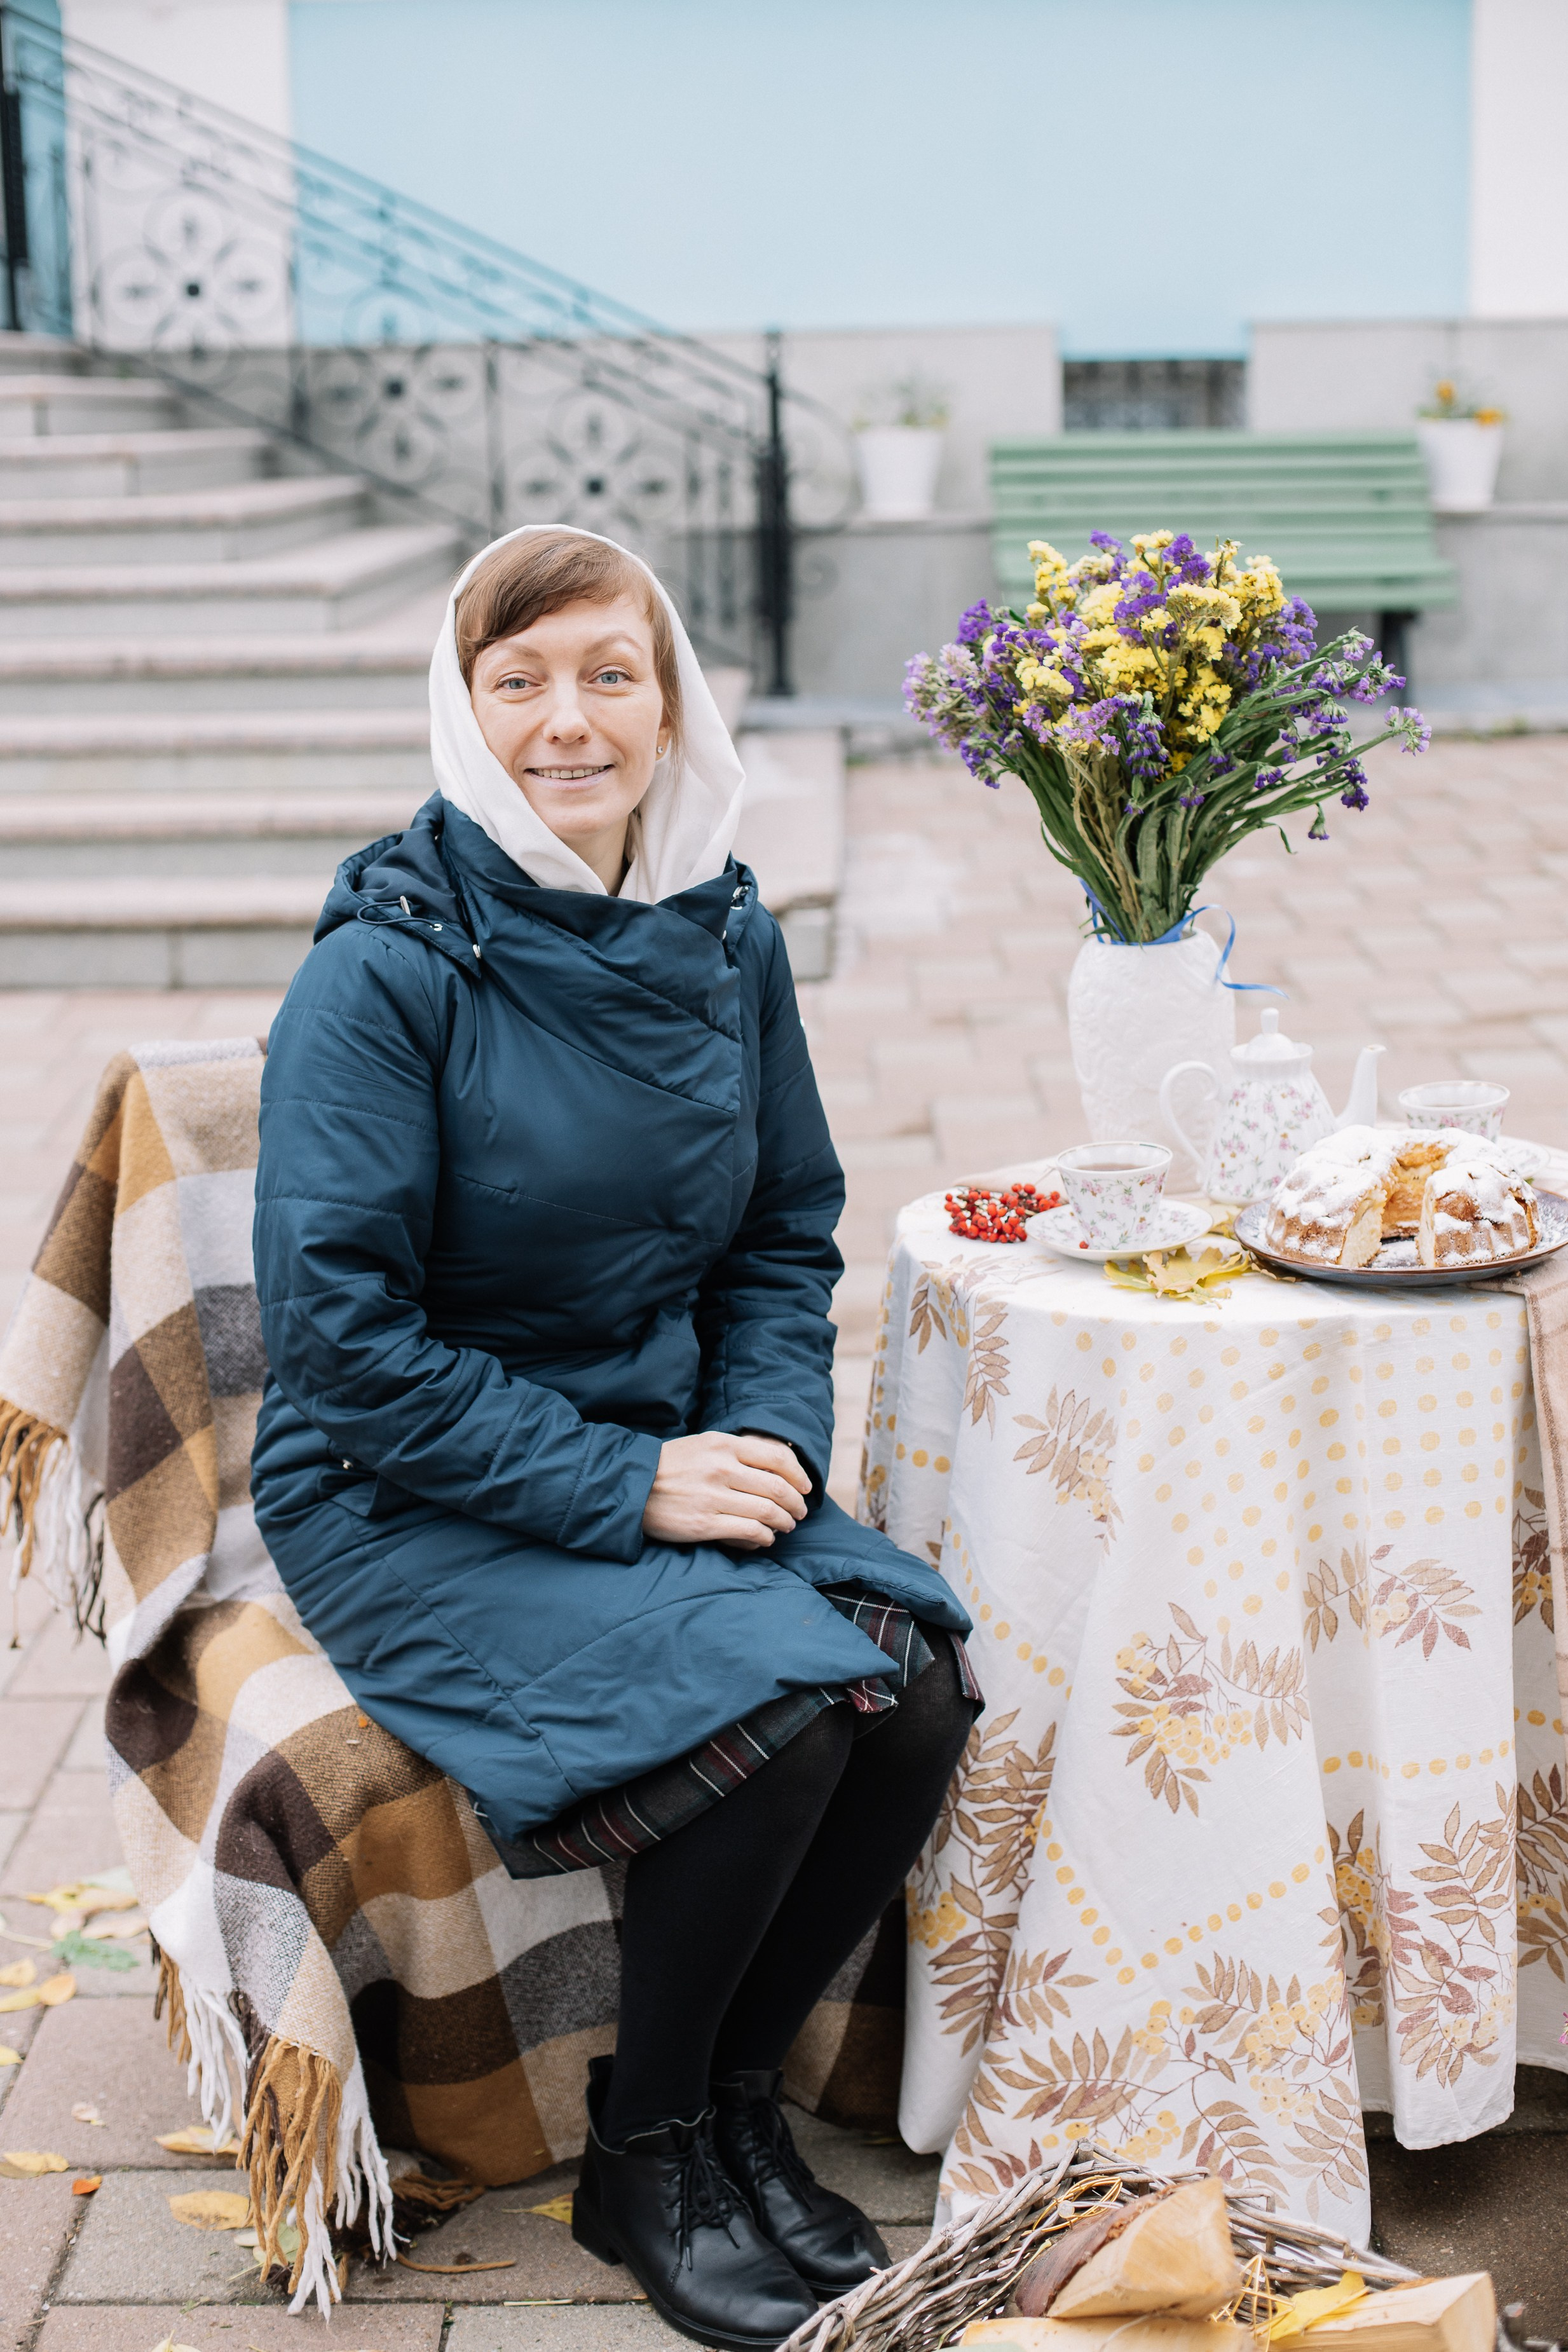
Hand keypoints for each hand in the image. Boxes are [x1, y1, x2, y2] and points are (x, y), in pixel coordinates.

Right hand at [642, 1431, 810, 1548]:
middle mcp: (721, 1468)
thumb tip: (779, 1465)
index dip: (799, 1475)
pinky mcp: (703, 1524)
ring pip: (767, 1511)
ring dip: (784, 1522)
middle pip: (777, 1487)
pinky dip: (764, 1537)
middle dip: (796, 1504)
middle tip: (799, 1512)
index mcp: (723, 1445)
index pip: (777, 1457)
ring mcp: (712, 1497)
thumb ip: (738, 1452)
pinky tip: (764, 1538)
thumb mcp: (704, 1445)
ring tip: (785, 1526)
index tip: (805, 1487)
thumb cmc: (671, 1466)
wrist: (630, 1486)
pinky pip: (749, 1531)